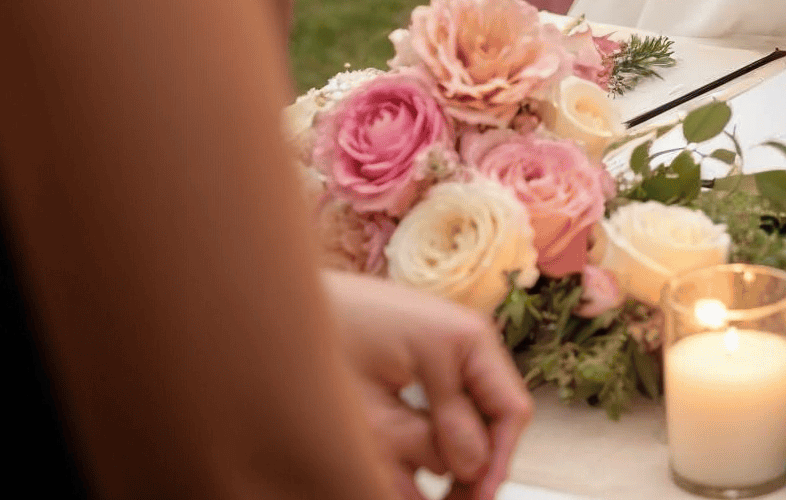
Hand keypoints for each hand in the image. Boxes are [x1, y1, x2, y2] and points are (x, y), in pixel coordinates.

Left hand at [323, 271, 530, 499]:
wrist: (276, 303)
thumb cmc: (319, 341)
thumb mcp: (370, 406)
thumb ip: (425, 440)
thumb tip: (472, 470)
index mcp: (465, 342)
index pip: (510, 412)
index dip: (495, 466)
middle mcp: (465, 343)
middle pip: (490, 422)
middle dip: (464, 470)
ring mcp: (444, 351)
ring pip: (459, 423)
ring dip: (436, 459)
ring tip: (400, 481)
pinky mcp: (421, 361)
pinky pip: (436, 411)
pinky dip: (419, 443)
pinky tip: (397, 469)